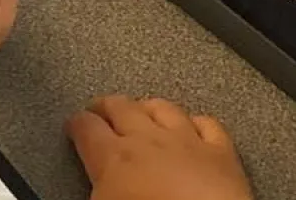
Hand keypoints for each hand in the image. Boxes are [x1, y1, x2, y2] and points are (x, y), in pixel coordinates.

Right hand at [67, 96, 251, 199]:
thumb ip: (96, 190)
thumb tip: (95, 190)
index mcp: (113, 158)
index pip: (86, 128)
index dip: (77, 123)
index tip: (75, 124)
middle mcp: (149, 140)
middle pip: (122, 107)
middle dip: (107, 105)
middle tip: (100, 109)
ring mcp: (187, 141)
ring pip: (163, 108)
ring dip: (148, 107)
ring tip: (141, 109)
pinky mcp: (221, 152)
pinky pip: (207, 124)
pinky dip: (196, 122)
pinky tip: (193, 124)